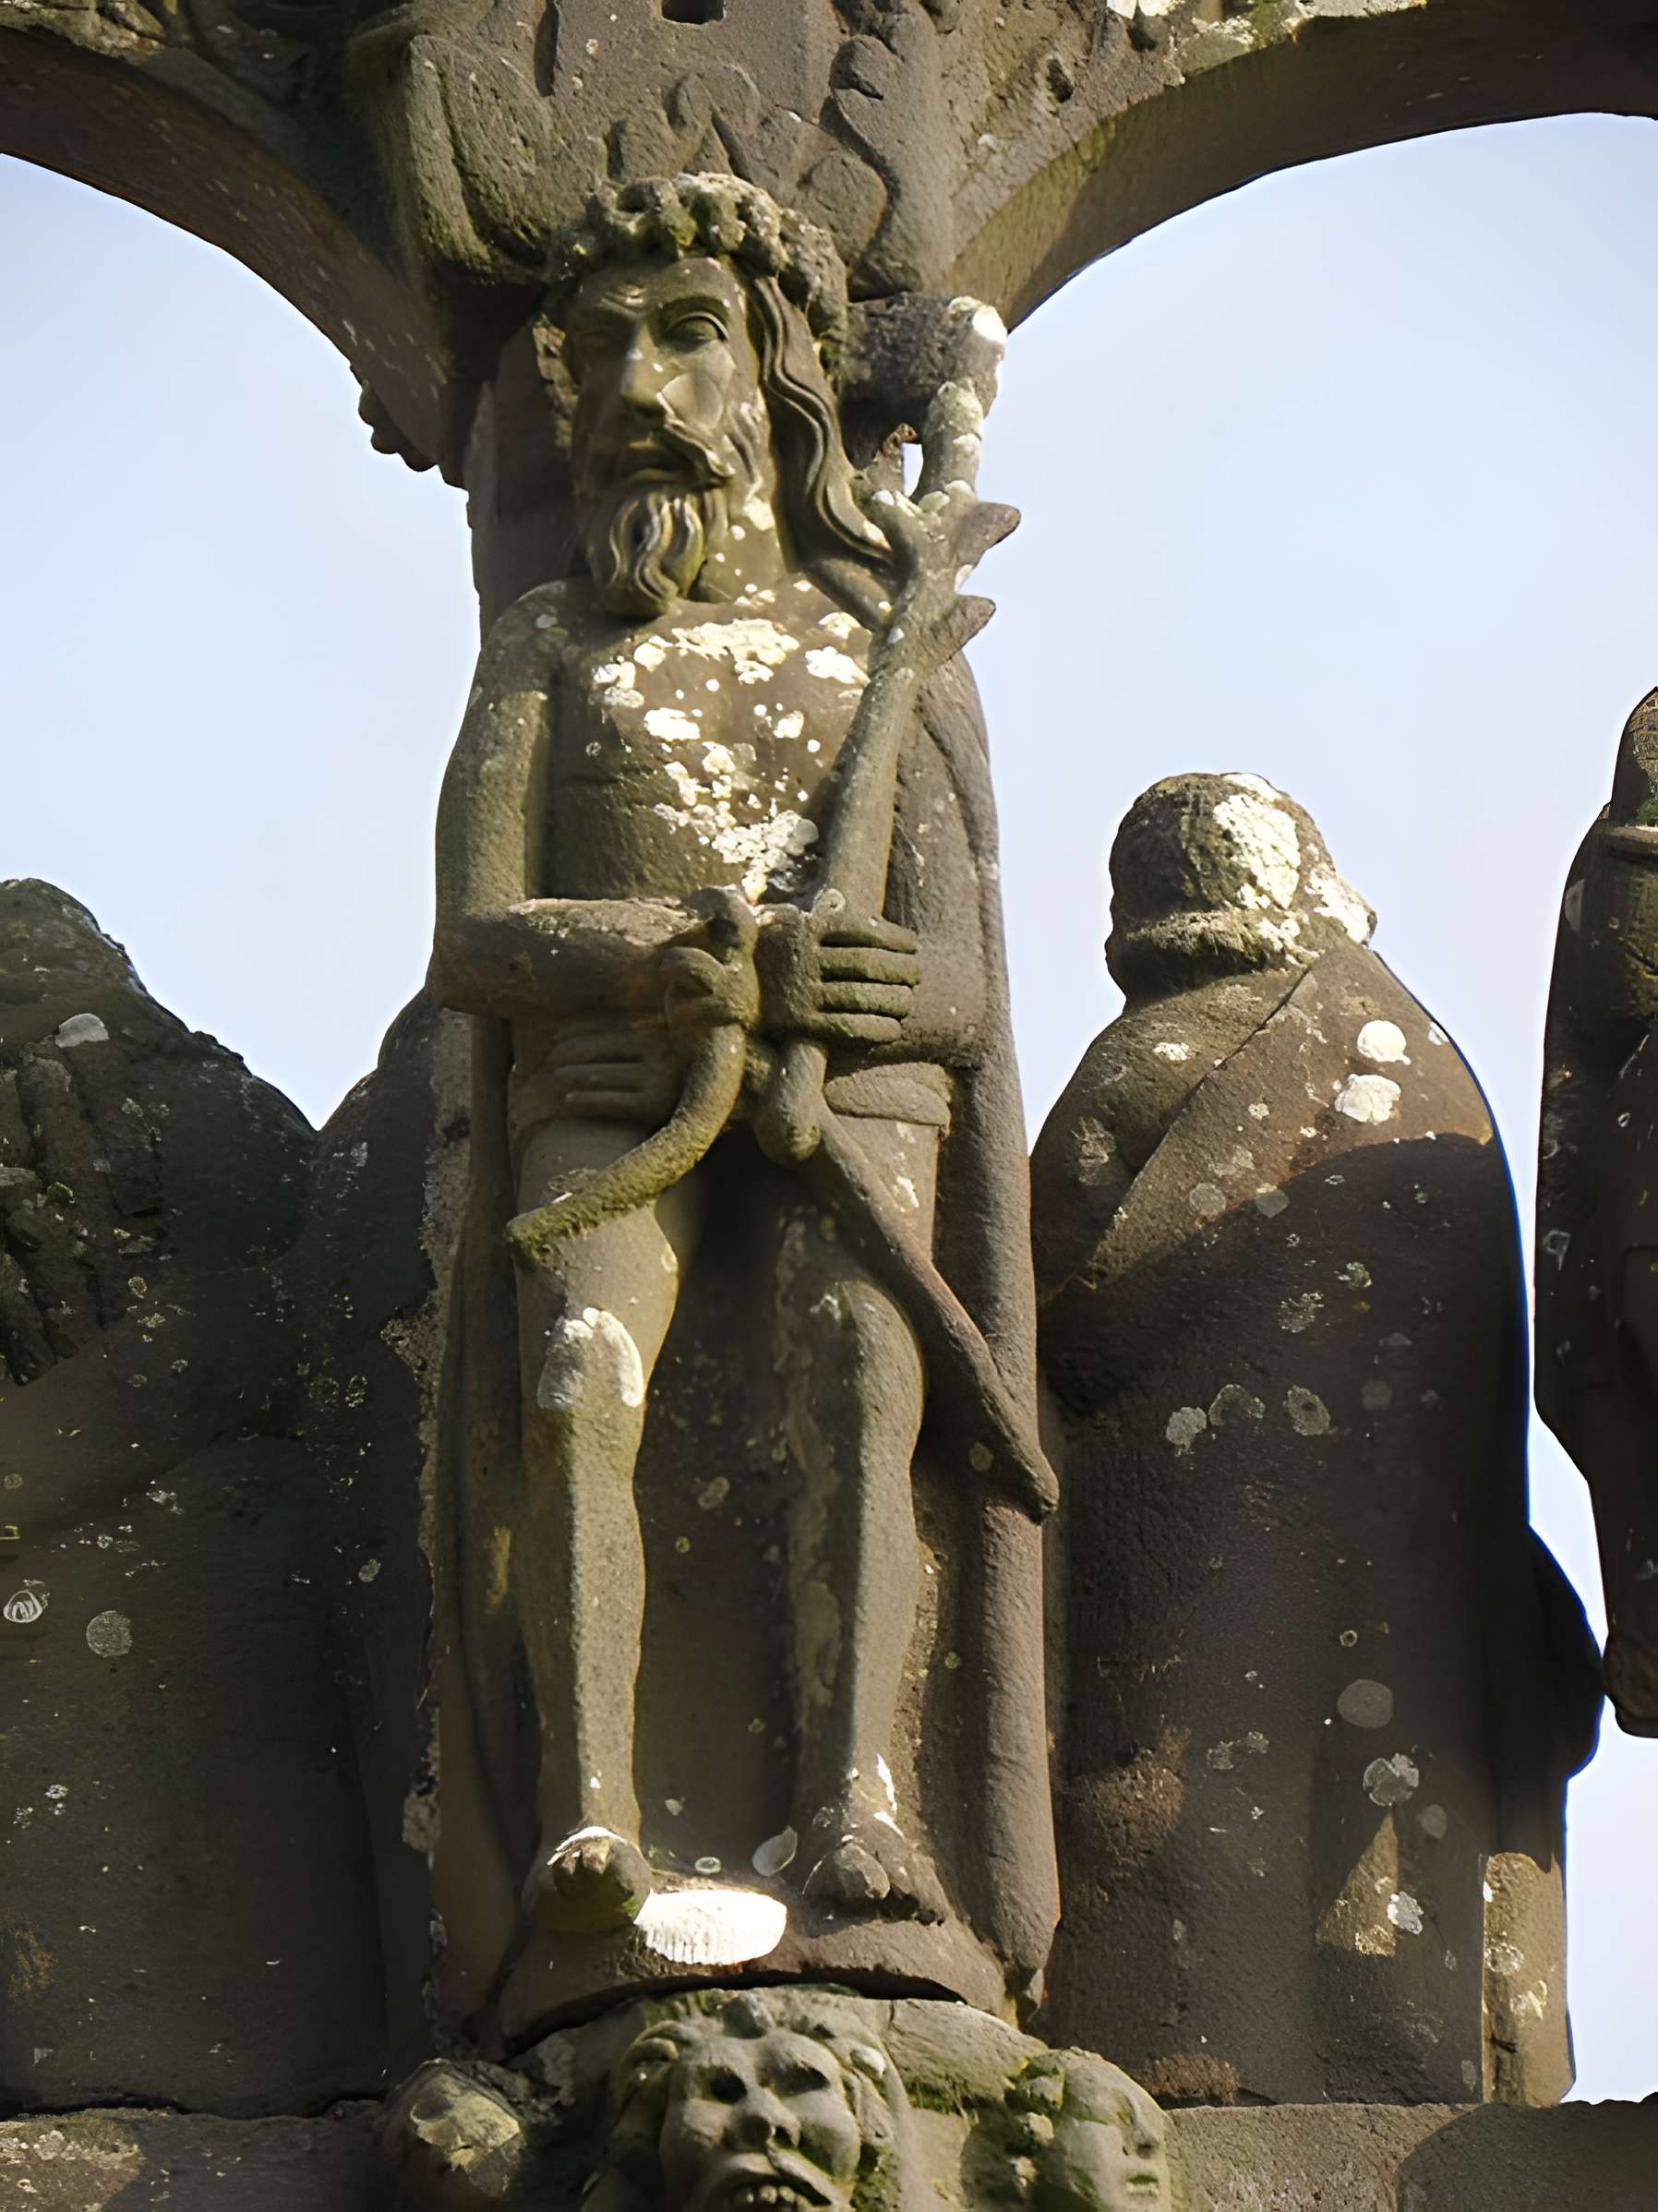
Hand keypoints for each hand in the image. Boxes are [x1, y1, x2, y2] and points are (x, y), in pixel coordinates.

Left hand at [540, 1019, 682, 1126]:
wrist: (704, 1113)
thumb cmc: (668, 1077)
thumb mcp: (653, 1050)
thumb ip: (626, 1038)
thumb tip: (577, 1029)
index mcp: (657, 1032)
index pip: (606, 1027)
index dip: (576, 1031)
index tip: (554, 1037)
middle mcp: (658, 1052)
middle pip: (601, 1049)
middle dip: (569, 1053)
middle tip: (548, 1060)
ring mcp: (657, 1079)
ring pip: (601, 1075)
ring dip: (572, 1075)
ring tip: (554, 1078)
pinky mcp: (653, 1106)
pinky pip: (611, 1101)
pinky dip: (586, 1100)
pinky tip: (568, 1101)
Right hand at [757, 899, 919, 1046]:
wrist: (724, 992)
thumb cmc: (765, 955)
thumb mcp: (783, 924)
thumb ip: (814, 915)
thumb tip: (842, 900)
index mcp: (805, 928)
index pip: (862, 930)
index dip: (895, 938)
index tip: (913, 945)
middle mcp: (804, 959)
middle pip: (868, 964)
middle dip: (900, 970)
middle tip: (917, 974)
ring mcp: (801, 992)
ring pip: (862, 996)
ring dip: (894, 1000)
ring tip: (909, 1000)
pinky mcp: (800, 1024)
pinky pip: (848, 1026)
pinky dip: (876, 1028)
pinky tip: (893, 1028)